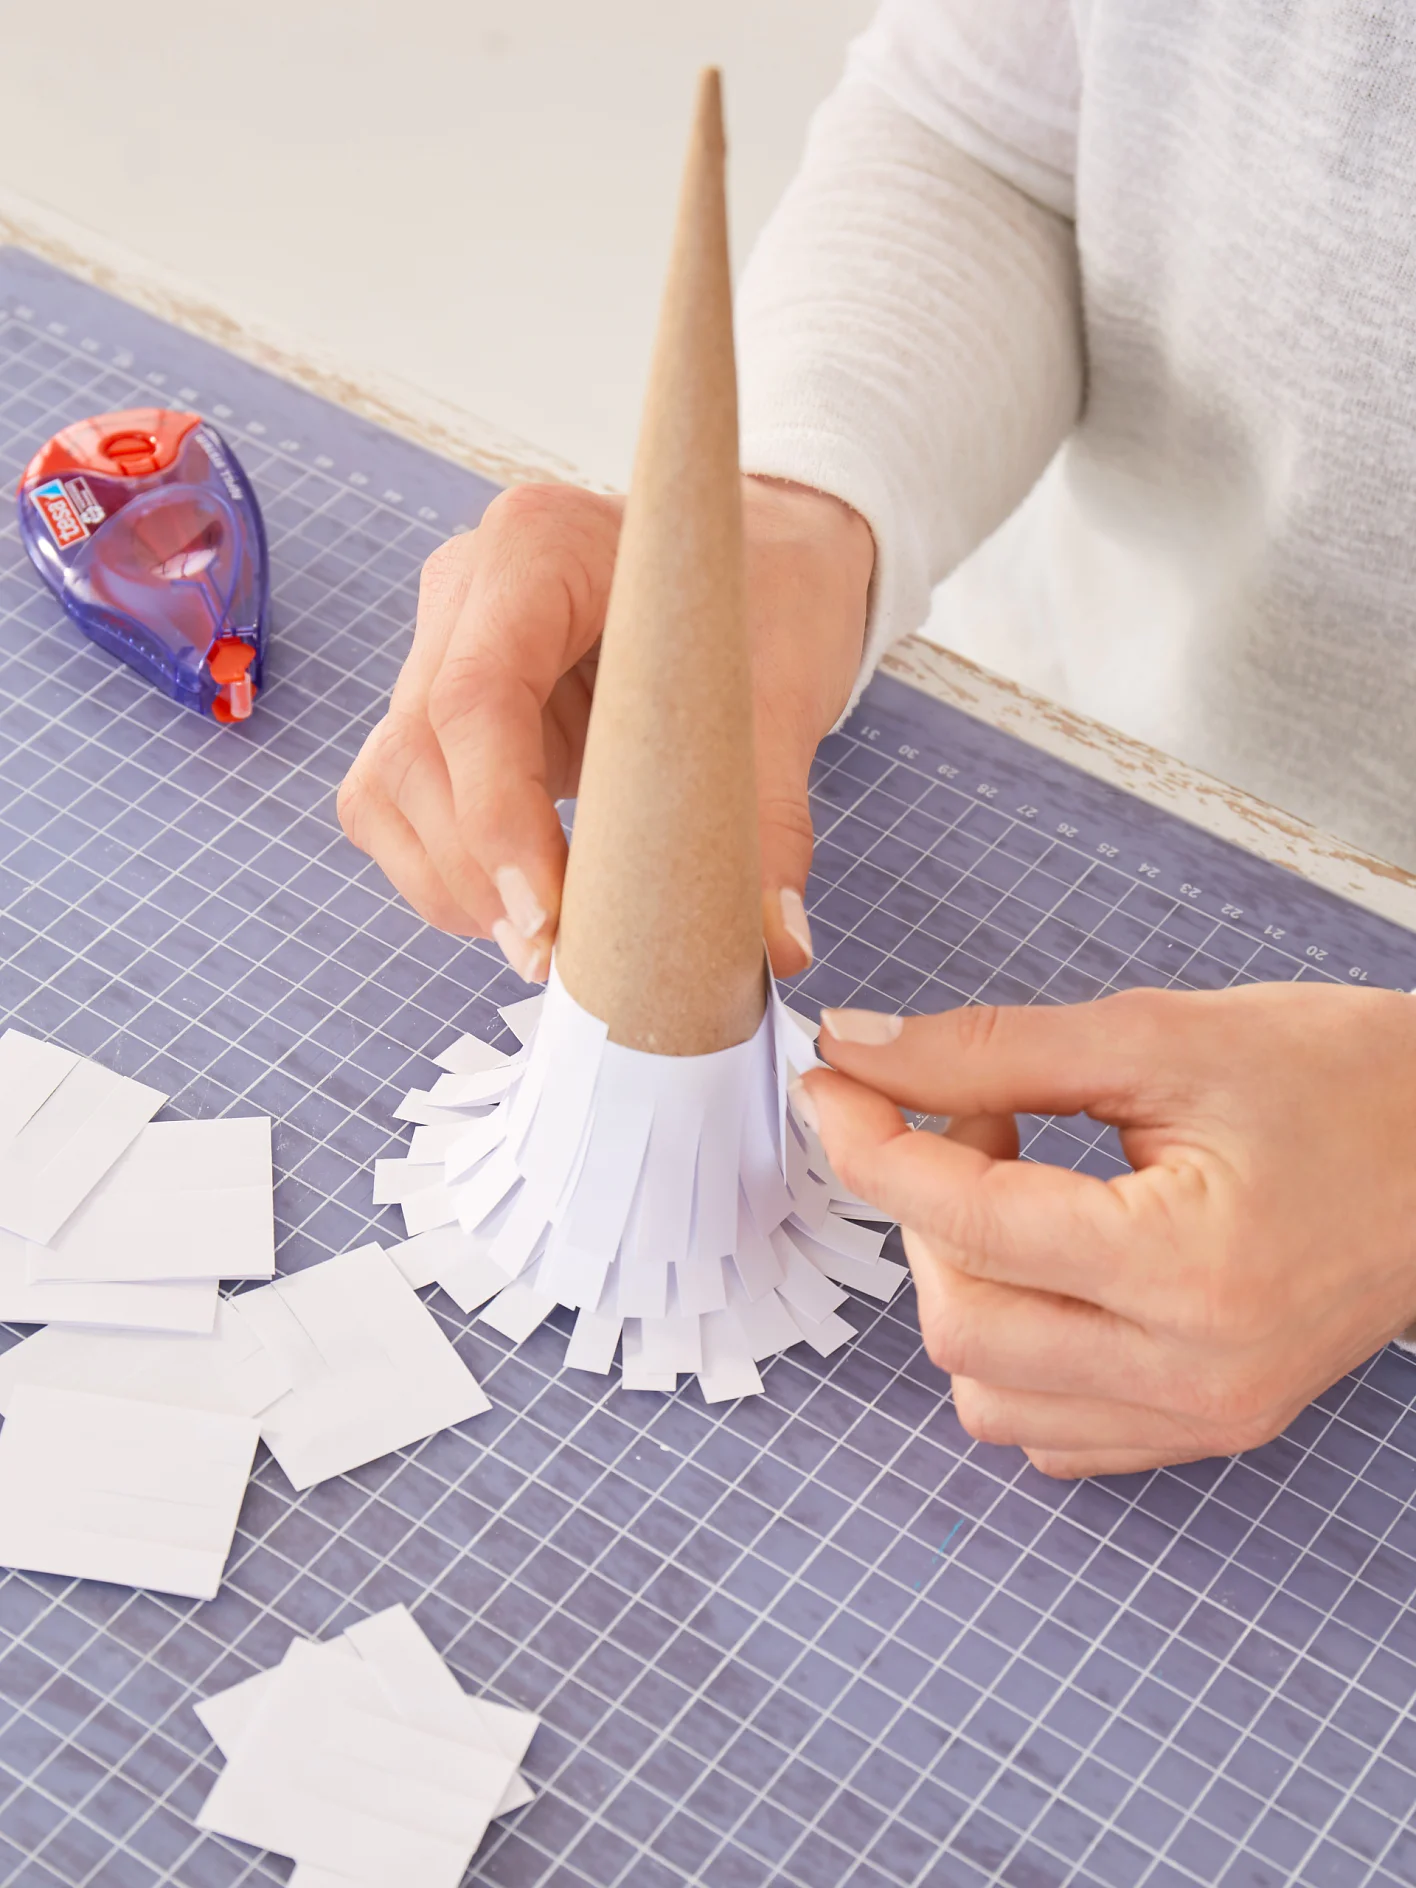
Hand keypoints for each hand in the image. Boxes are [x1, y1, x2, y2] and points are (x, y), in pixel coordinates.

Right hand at [337, 476, 872, 980]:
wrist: (761, 560)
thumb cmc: (767, 596)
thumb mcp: (784, 693)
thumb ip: (768, 819)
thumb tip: (775, 948)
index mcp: (539, 546)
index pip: (475, 696)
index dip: (496, 819)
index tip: (547, 916)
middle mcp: (466, 590)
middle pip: (417, 751)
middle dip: (475, 873)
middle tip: (552, 958)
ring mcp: (441, 648)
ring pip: (389, 787)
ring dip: (450, 883)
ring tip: (541, 945)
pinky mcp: (442, 710)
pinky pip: (399, 802)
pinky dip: (444, 871)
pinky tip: (517, 907)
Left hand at [798, 983, 1415, 1478]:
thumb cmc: (1342, 1079)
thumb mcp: (1161, 1037)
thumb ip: (992, 1049)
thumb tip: (858, 1051)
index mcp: (1190, 1266)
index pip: (968, 1220)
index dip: (870, 1142)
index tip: (831, 1082)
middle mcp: (1195, 1371)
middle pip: (959, 1322)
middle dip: (922, 1212)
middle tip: (972, 1119)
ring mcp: (1203, 1417)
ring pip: (988, 1390)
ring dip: (961, 1279)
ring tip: (1022, 1186)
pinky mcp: (1205, 1427)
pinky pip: (1049, 1424)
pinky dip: (1013, 1342)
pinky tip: (1051, 1259)